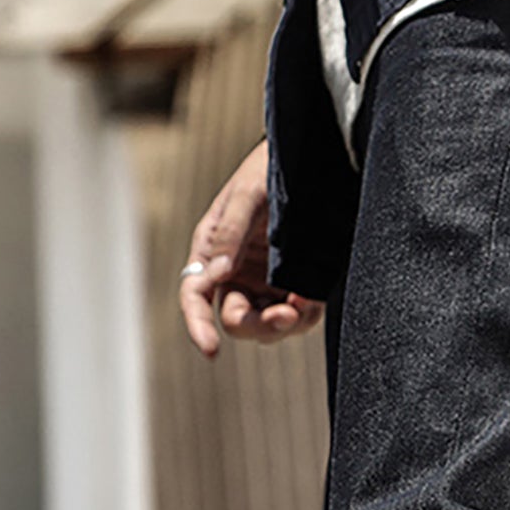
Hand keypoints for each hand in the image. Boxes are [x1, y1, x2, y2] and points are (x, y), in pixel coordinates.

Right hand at [179, 140, 324, 357]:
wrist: (314, 159)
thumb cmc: (271, 170)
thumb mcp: (249, 195)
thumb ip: (232, 233)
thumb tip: (217, 274)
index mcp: (211, 252)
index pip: (195, 297)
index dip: (198, 325)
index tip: (210, 350)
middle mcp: (235, 274)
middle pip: (236, 320)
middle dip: (258, 325)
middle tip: (287, 314)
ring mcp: (265, 284)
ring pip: (268, 327)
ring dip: (285, 325)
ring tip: (304, 302)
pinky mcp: (295, 286)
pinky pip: (297, 317)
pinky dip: (304, 316)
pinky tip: (311, 299)